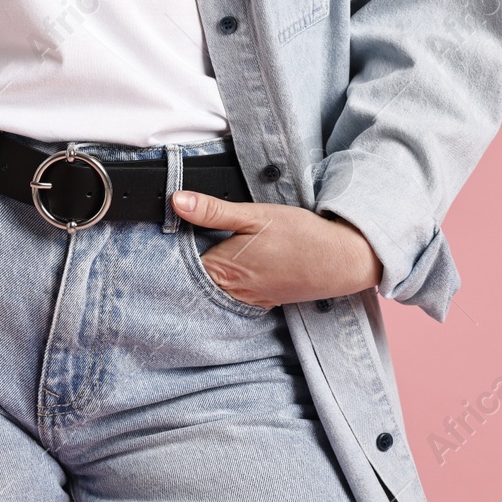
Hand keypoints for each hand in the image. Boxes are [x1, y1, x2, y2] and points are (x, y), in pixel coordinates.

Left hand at [170, 191, 382, 309]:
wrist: (340, 260)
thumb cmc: (300, 237)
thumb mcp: (254, 215)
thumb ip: (212, 211)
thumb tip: (177, 201)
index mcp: (222, 269)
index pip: (179, 263)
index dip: (169, 247)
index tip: (160, 235)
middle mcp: (231, 291)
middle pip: (193, 279)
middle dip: (184, 261)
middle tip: (177, 241)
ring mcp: (248, 299)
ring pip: (213, 288)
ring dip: (206, 272)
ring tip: (206, 249)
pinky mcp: (263, 300)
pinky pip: (234, 294)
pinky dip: (227, 281)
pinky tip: (233, 264)